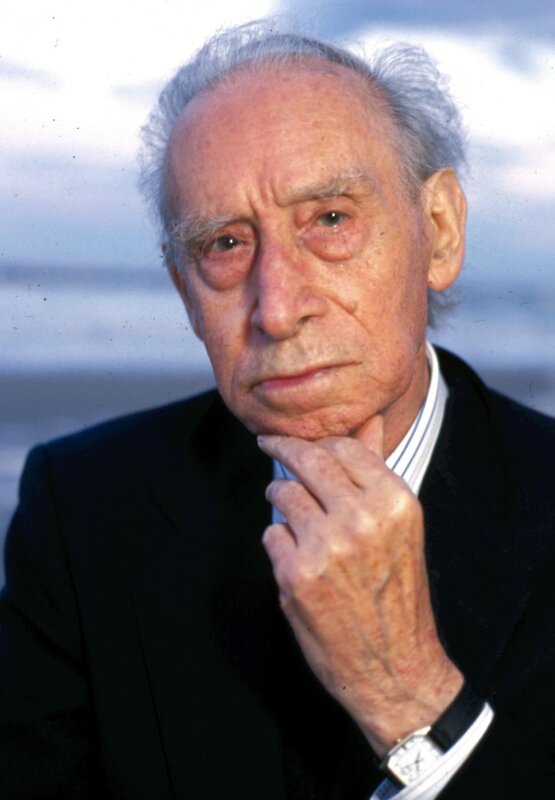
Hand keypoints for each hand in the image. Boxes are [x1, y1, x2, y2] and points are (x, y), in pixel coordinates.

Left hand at [258, 416, 462, 755]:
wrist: (395, 667)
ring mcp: (326, 547)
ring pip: (284, 494)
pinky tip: (296, 556)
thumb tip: (368, 421)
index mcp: (394, 502)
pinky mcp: (296, 575)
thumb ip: (376, 471)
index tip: (301, 441)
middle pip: (308, 460)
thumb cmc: (397, 594)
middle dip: (282, 448)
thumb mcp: (398, 527)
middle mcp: (362, 519)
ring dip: (279, 497)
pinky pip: (272, 534)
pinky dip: (279, 541)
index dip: (318, 441)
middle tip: (268, 444)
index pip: (343, 447)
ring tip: (288, 510)